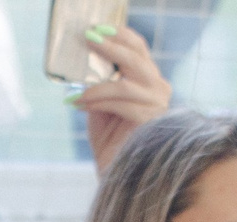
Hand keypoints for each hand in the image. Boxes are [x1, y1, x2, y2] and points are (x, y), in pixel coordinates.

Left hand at [72, 26, 171, 163]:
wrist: (118, 176)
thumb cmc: (110, 144)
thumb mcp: (100, 108)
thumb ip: (98, 86)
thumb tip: (84, 66)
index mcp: (149, 81)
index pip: (139, 50)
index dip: (121, 36)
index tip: (99, 29)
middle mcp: (159, 89)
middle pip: (137, 58)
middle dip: (111, 47)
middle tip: (88, 40)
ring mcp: (159, 104)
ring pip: (126, 84)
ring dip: (97, 88)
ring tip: (77, 95)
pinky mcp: (153, 120)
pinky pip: (122, 102)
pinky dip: (98, 102)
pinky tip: (80, 105)